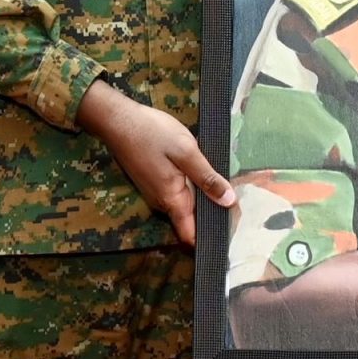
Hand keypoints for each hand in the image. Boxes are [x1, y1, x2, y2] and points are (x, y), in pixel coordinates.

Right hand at [76, 79, 231, 245]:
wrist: (119, 120)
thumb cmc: (152, 133)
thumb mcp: (186, 152)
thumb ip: (207, 178)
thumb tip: (229, 201)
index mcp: (171, 199)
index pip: (190, 236)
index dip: (209, 238)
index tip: (230, 232)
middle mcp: (162, 202)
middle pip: (189, 220)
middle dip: (210, 215)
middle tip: (238, 206)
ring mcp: (156, 192)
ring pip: (184, 205)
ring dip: (202, 200)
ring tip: (226, 189)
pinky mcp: (154, 181)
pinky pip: (177, 193)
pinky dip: (191, 188)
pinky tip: (204, 176)